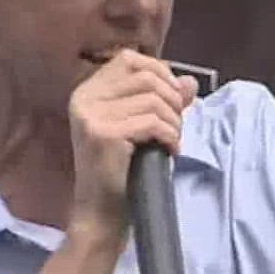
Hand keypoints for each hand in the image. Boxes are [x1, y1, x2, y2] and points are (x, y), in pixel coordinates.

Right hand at [67, 49, 197, 236]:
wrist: (102, 214)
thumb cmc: (121, 172)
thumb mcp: (141, 129)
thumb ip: (163, 101)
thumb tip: (190, 82)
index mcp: (87, 92)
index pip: (130, 59)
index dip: (160, 74)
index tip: (172, 103)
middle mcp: (84, 99)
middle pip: (146, 76)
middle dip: (172, 101)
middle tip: (175, 128)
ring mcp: (91, 116)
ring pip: (153, 100)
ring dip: (174, 122)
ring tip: (171, 142)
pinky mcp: (103, 135)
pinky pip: (153, 122)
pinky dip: (170, 136)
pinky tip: (169, 152)